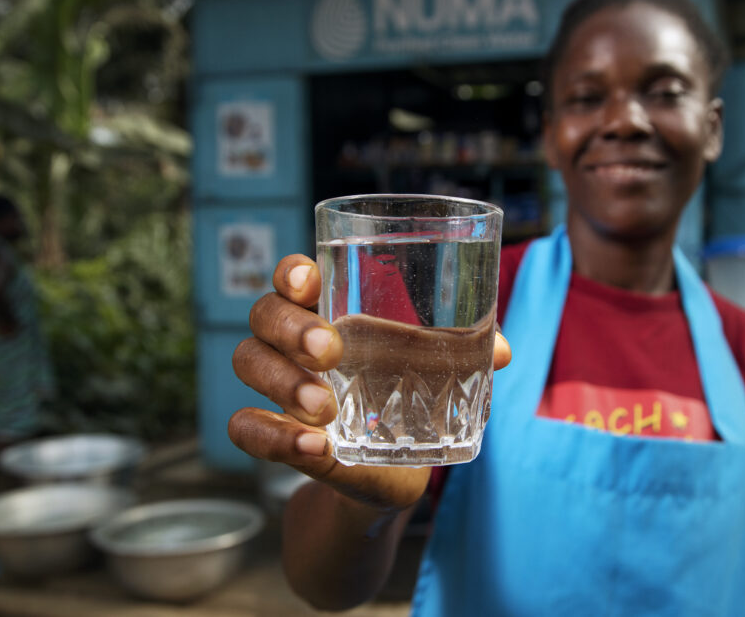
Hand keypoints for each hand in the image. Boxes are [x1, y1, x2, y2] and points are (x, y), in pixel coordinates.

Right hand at [229, 254, 510, 512]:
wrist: (395, 472)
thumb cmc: (411, 400)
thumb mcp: (438, 377)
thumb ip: (465, 357)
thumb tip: (501, 350)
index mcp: (329, 313)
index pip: (293, 278)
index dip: (290, 272)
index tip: (308, 280)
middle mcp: (293, 343)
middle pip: (263, 314)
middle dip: (290, 328)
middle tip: (330, 351)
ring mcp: (279, 388)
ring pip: (247, 361)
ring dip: (282, 382)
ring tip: (325, 410)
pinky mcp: (278, 437)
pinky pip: (243, 428)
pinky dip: (271, 436)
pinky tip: (311, 446)